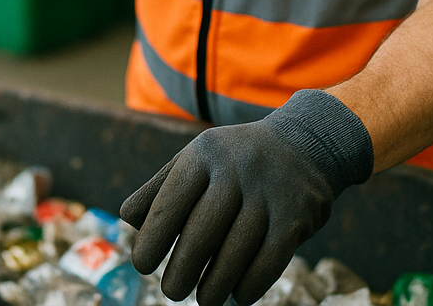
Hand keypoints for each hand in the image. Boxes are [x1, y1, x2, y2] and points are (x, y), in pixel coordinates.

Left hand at [119, 90, 373, 305]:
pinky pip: (270, 260)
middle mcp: (235, 169)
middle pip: (202, 230)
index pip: (172, 200)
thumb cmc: (235, 160)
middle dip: (182, 268)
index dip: (154, 237)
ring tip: (204, 298)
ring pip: (236, 251)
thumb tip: (127, 219)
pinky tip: (238, 294)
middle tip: (172, 291)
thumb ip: (160, 187)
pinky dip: (251, 284)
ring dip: (215, 284)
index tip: (142, 265)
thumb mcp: (197, 159)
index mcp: (203, 153)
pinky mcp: (296, 216)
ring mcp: (268, 192)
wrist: (305, 142)